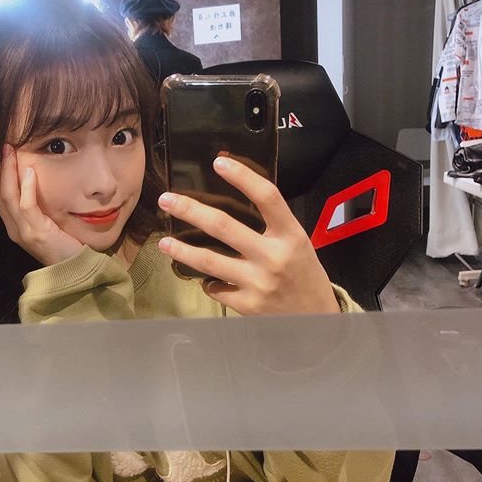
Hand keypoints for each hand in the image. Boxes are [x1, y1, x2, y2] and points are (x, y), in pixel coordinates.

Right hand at [0, 144, 82, 265]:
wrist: (75, 270)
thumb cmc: (65, 245)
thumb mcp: (48, 223)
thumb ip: (39, 206)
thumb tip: (37, 178)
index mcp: (13, 225)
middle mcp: (13, 228)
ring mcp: (23, 232)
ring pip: (7, 196)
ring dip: (7, 170)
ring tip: (9, 149)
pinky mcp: (37, 233)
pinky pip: (26, 207)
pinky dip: (25, 188)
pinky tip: (28, 171)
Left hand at [157, 156, 339, 315]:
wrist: (317, 318)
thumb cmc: (304, 274)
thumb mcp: (297, 242)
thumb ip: (272, 224)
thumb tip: (236, 198)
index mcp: (291, 235)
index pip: (267, 197)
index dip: (242, 177)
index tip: (219, 163)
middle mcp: (274, 256)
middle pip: (224, 226)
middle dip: (190, 210)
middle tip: (166, 200)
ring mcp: (259, 282)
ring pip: (208, 261)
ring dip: (181, 250)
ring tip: (164, 242)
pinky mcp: (247, 305)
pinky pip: (215, 289)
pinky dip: (206, 281)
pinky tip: (202, 277)